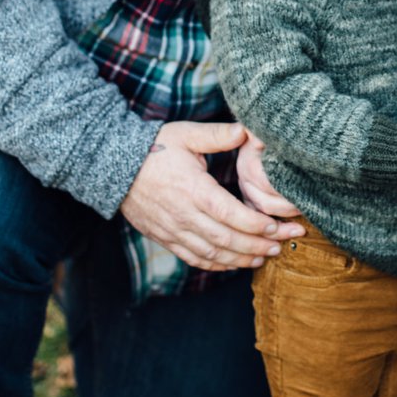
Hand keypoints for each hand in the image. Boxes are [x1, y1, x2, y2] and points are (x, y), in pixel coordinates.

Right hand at [120, 121, 297, 270]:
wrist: (114, 166)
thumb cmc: (154, 148)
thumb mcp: (186, 134)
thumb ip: (218, 135)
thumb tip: (247, 130)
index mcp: (194, 189)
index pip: (232, 214)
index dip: (257, 224)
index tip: (277, 226)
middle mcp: (184, 215)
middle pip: (227, 239)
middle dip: (258, 245)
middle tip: (281, 246)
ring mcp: (174, 230)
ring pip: (213, 254)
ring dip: (241, 259)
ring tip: (264, 257)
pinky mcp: (166, 238)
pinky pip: (195, 259)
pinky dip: (217, 265)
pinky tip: (235, 263)